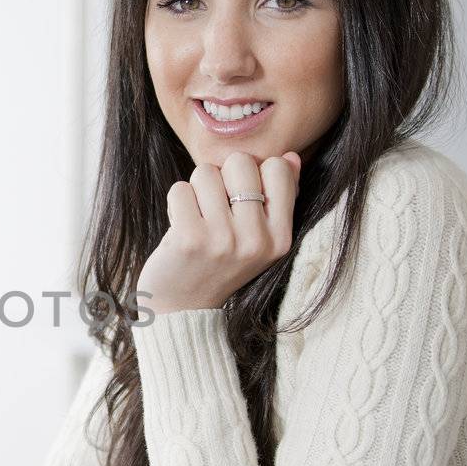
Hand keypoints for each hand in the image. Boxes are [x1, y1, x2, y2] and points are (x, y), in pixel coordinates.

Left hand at [136, 150, 300, 314]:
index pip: (277, 168)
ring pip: (206, 172)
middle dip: (222, 176)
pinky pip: (180, 189)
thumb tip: (289, 157)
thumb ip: (279, 198)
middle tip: (216, 206)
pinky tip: (181, 226)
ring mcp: (222, 240)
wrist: (184, 308)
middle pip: (240, 163)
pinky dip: (177, 203)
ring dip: (197, 190)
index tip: (242, 198)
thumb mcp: (259, 239)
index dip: (254, 173)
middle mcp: (256, 240)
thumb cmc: (220, 264)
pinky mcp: (189, 239)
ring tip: (198, 218)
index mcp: (280, 238)